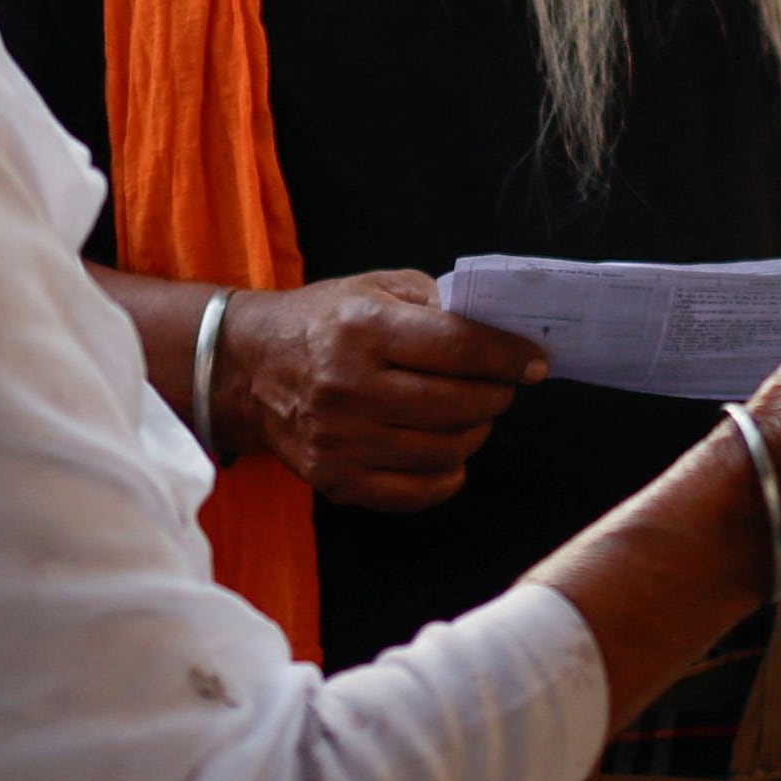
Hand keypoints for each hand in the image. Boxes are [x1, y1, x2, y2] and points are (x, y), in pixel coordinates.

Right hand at [220, 273, 546, 511]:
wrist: (248, 369)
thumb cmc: (323, 323)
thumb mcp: (374, 288)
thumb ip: (436, 303)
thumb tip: (499, 331)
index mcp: (362, 329)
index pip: (459, 347)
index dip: (507, 356)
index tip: (532, 362)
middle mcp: (349, 387)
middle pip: (459, 404)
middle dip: (496, 395)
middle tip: (501, 386)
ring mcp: (342, 440)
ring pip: (446, 451)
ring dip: (474, 433)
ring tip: (470, 414)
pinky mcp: (337, 480)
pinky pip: (417, 492)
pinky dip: (446, 475)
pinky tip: (447, 453)